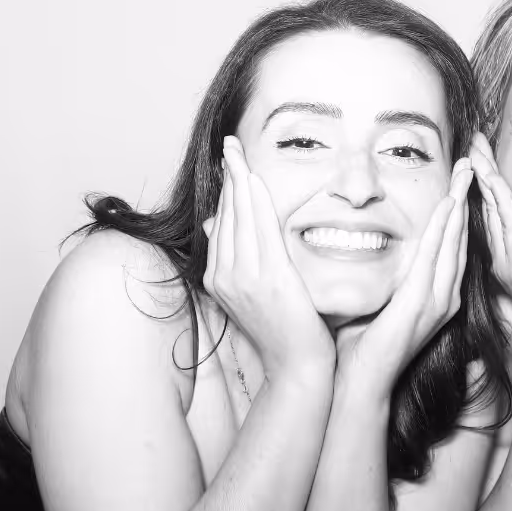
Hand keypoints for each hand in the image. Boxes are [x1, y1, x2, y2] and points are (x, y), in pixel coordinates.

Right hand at [203, 136, 334, 380]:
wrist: (296, 366)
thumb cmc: (282, 329)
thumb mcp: (249, 292)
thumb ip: (235, 258)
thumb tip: (215, 223)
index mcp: (218, 277)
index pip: (222, 222)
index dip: (226, 188)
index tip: (229, 160)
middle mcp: (224, 275)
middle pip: (227, 213)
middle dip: (229, 175)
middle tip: (231, 144)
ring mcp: (244, 277)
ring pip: (240, 216)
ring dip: (239, 179)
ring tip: (238, 151)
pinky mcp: (268, 278)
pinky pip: (260, 229)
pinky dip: (256, 201)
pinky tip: (255, 179)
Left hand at [334, 159, 472, 398]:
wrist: (363, 383)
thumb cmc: (365, 347)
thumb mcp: (382, 302)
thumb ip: (386, 277)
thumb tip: (366, 247)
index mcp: (438, 297)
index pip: (452, 247)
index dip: (458, 214)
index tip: (459, 183)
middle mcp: (445, 297)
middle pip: (460, 240)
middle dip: (465, 201)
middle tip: (470, 168)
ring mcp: (436, 301)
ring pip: (452, 243)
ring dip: (458, 207)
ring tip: (464, 176)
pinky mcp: (420, 304)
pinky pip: (434, 258)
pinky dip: (442, 230)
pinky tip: (446, 207)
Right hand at [470, 133, 511, 330]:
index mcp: (509, 251)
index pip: (495, 208)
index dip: (488, 180)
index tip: (483, 154)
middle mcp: (501, 252)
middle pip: (486, 203)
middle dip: (479, 171)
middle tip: (473, 142)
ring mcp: (505, 258)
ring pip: (490, 209)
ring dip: (483, 177)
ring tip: (476, 151)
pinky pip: (505, 224)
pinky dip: (497, 198)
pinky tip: (492, 178)